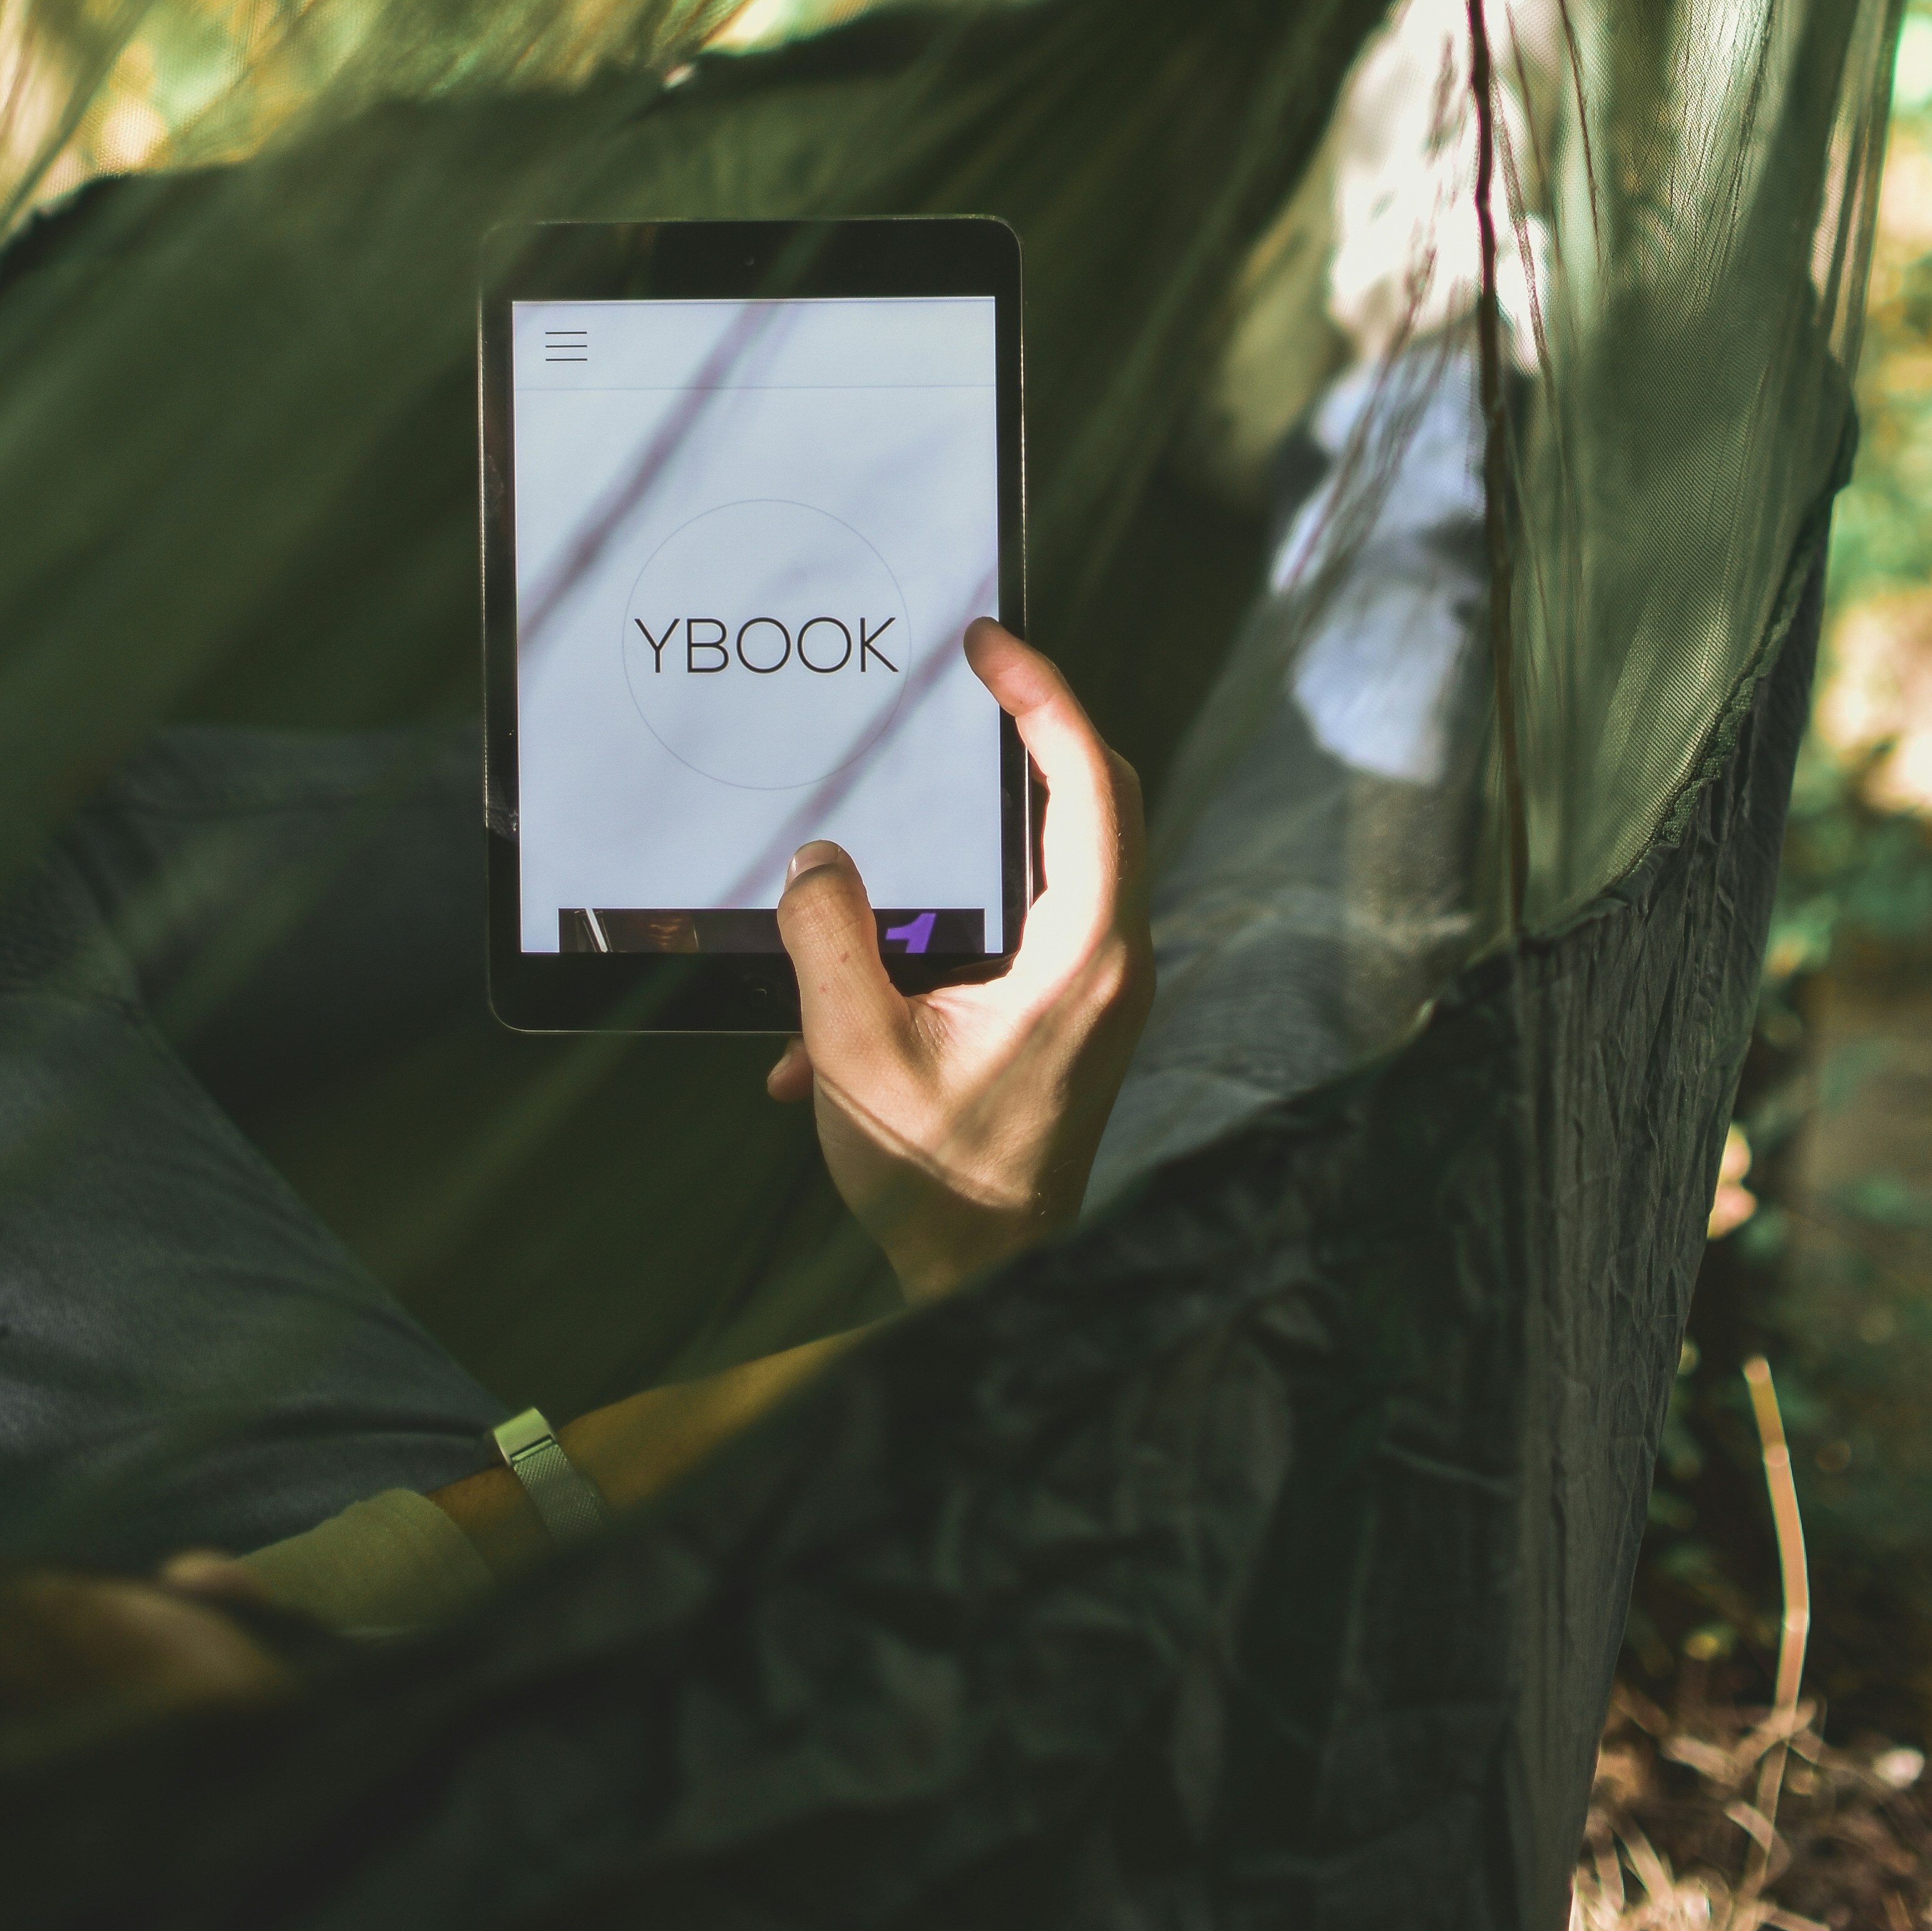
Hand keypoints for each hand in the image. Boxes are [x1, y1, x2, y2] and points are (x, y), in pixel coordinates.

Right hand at [767, 620, 1151, 1304]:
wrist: (987, 1285)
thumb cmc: (940, 1181)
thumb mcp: (859, 1054)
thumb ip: (832, 942)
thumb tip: (819, 861)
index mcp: (1087, 955)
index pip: (1090, 783)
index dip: (1044, 697)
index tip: (992, 644)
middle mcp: (1112, 960)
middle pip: (1096, 801)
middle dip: (1033, 731)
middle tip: (973, 676)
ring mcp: (1097, 988)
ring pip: (1056, 862)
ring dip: (972, 846)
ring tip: (886, 841)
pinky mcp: (1068, 1015)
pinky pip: (1016, 932)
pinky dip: (943, 935)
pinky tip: (839, 1016)